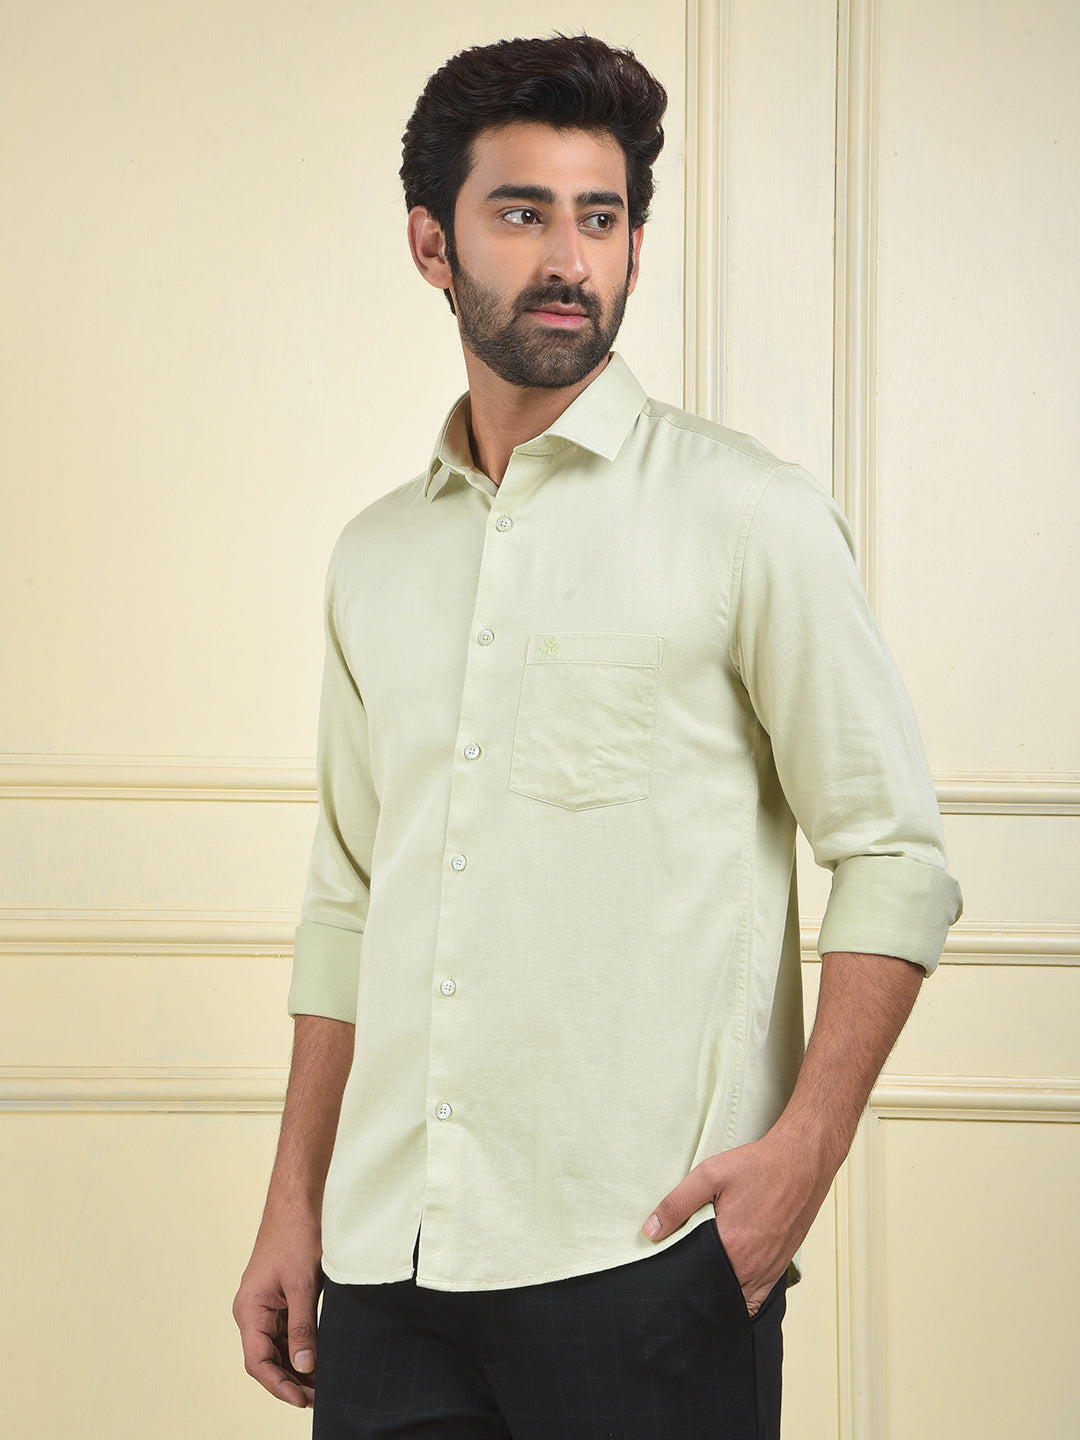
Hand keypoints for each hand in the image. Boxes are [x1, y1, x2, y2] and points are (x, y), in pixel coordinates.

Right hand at [233, 1209, 322, 1407]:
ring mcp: (265, 1305)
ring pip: (277, 1347)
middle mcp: (252, 1311)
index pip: (258, 1362)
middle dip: (290, 1380)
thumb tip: (304, 1365)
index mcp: (250, 1309)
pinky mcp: (278, 1297)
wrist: (299, 1200)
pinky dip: (300, 1347)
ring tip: (321, 1384)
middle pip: (267, 1359)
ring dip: (296, 1366)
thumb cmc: (296, 1234)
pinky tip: (318, 1358)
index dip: (279, 1385)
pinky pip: (285, 1331)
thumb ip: (303, 1326)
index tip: (302, 1400)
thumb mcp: (303, 1284)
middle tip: (319, 1396)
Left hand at [641, 1129, 835, 1314]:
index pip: (696, 1280)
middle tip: (680, 1279)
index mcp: (732, 1247)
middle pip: (716, 1293)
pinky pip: (757, 1298)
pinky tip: (726, 1286)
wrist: (802, 1161)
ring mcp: (769, 1271)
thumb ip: (677, 1204)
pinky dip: (740, 1297)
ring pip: (736, 1300)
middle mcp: (753, 1267)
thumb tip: (650, 1231)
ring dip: (718, 1295)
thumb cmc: (758, 1166)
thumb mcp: (710, 1174)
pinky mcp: (780, 1267)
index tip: (667, 1274)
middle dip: (697, 1290)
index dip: (679, 1280)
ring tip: (700, 1282)